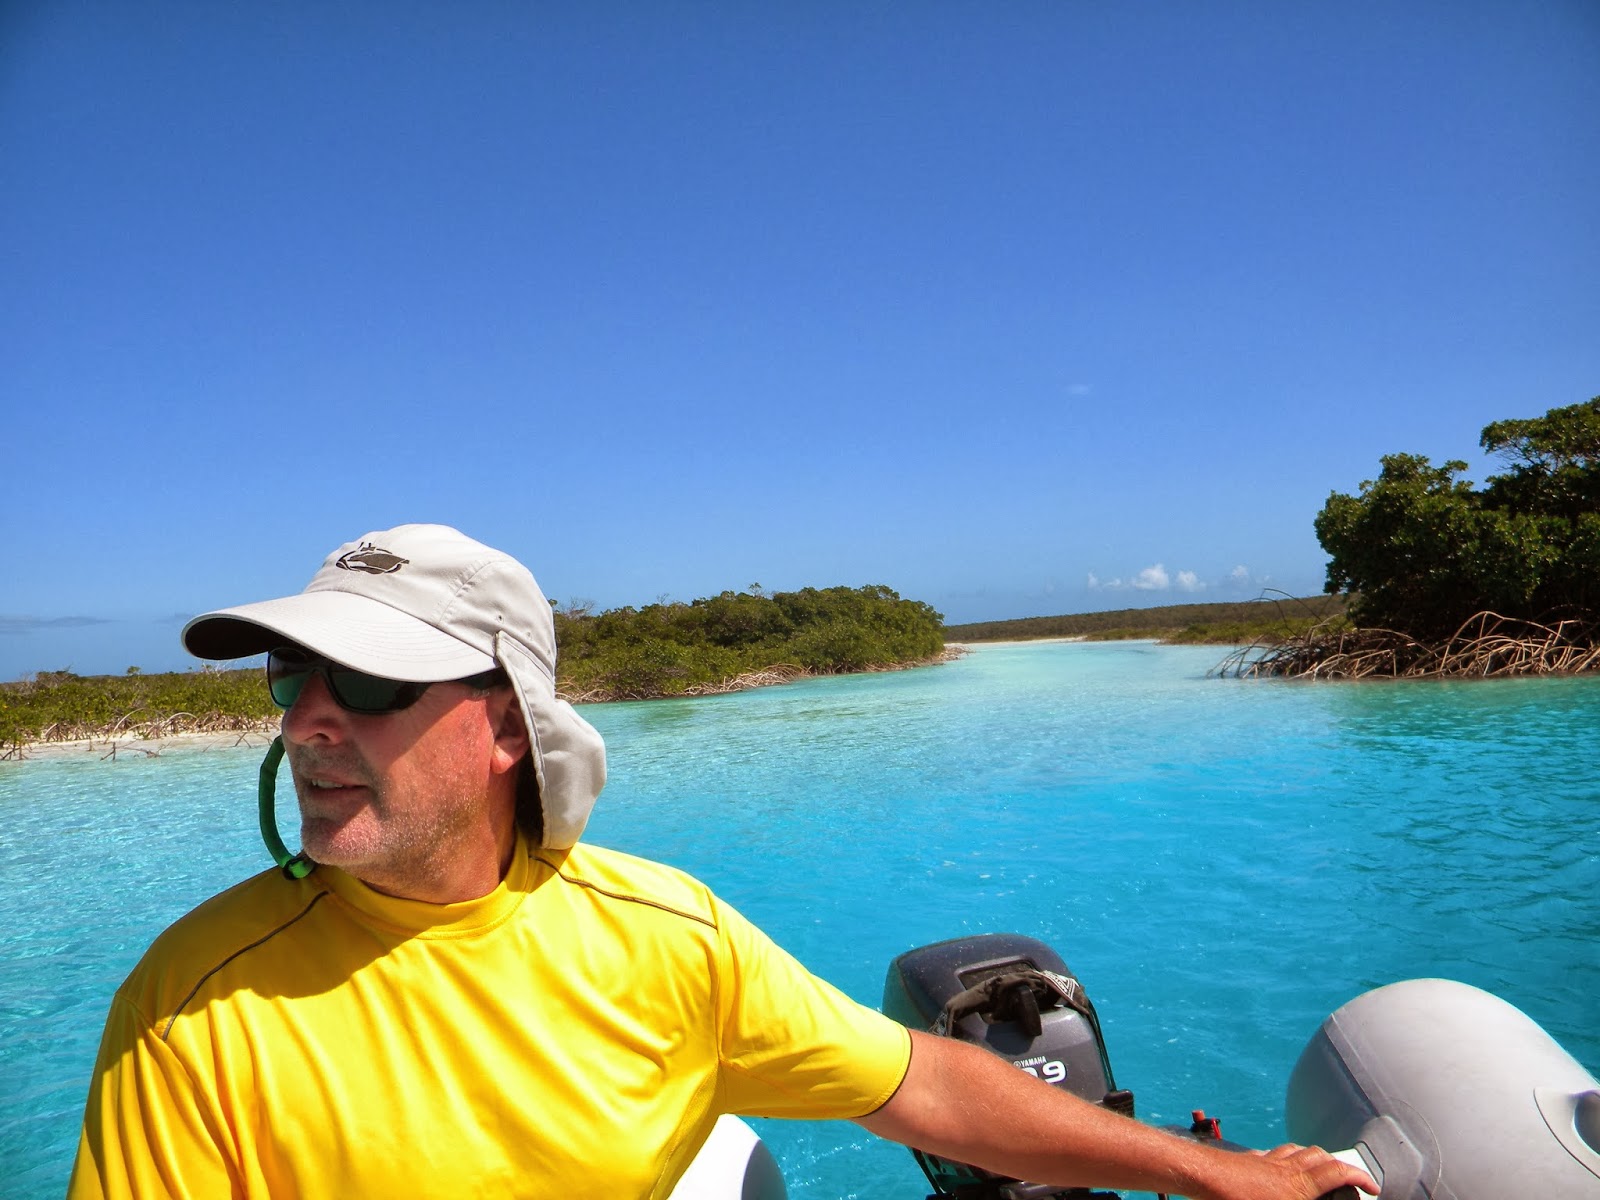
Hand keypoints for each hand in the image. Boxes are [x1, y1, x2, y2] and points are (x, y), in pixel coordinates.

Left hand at [1195, 1142, 1377, 1199]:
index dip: (1360, 1177)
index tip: (1372, 1187)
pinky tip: (1277, 1165)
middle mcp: (1285, 1168)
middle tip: (1346, 1178)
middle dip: (1338, 1165)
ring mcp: (1265, 1161)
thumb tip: (1314, 1197)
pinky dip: (1283, 1157)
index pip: (1338, 1173)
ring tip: (1317, 1168)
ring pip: (1297, 1151)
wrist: (1200, 1176)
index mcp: (1298, 1186)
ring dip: (1312, 1157)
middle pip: (1320, 1157)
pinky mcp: (1247, 1160)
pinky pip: (1272, 1153)